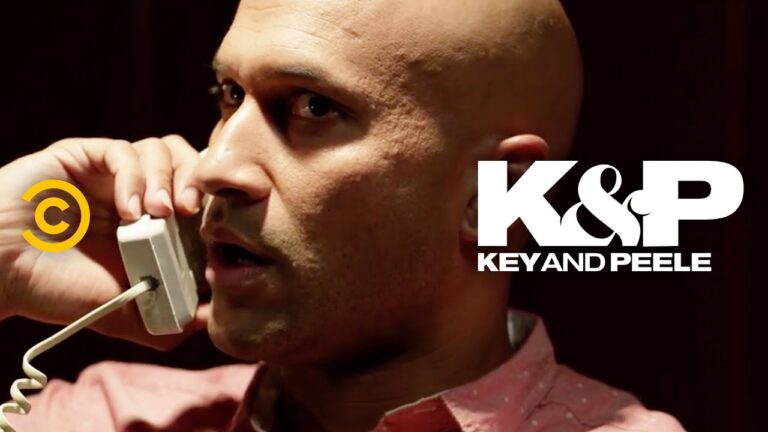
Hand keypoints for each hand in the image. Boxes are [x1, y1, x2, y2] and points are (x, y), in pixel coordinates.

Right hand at [0, 135, 208, 349]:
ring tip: (158, 213)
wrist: (0, 274)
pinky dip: (134, 176)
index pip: (199, 196)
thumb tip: (210, 319)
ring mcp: (110, 174)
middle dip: (197, 182)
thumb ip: (167, 317)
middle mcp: (137, 193)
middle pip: (187, 162)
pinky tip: (128, 209)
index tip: (213, 234)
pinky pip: (122, 150)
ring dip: (167, 178)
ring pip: (161, 149)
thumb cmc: (57, 291)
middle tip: (190, 212)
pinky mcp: (83, 157)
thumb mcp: (125, 313)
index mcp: (154, 223)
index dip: (212, 207)